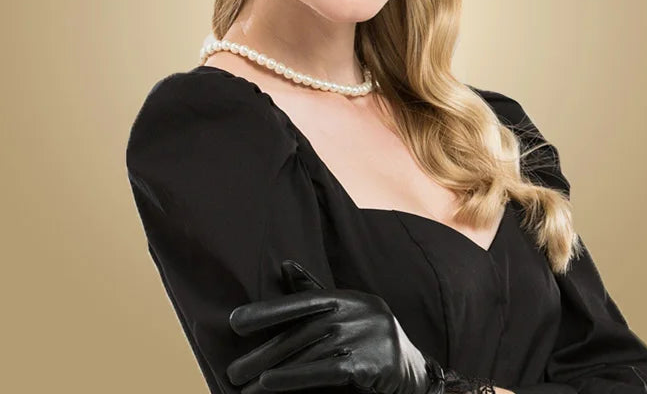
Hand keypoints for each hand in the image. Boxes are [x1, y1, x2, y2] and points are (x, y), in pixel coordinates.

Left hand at [226, 259, 432, 393]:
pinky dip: (292, 378)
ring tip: (242, 387)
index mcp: (347, 297)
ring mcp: (364, 338)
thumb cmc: (370, 339)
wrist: (414, 372)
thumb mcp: (347, 311)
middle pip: (299, 334)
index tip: (234, 322)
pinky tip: (269, 384)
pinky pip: (323, 371)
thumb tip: (285, 265)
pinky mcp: (368, 366)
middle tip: (231, 371)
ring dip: (270, 373)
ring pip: (306, 356)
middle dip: (262, 353)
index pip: (302, 301)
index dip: (268, 311)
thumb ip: (315, 293)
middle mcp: (355, 313)